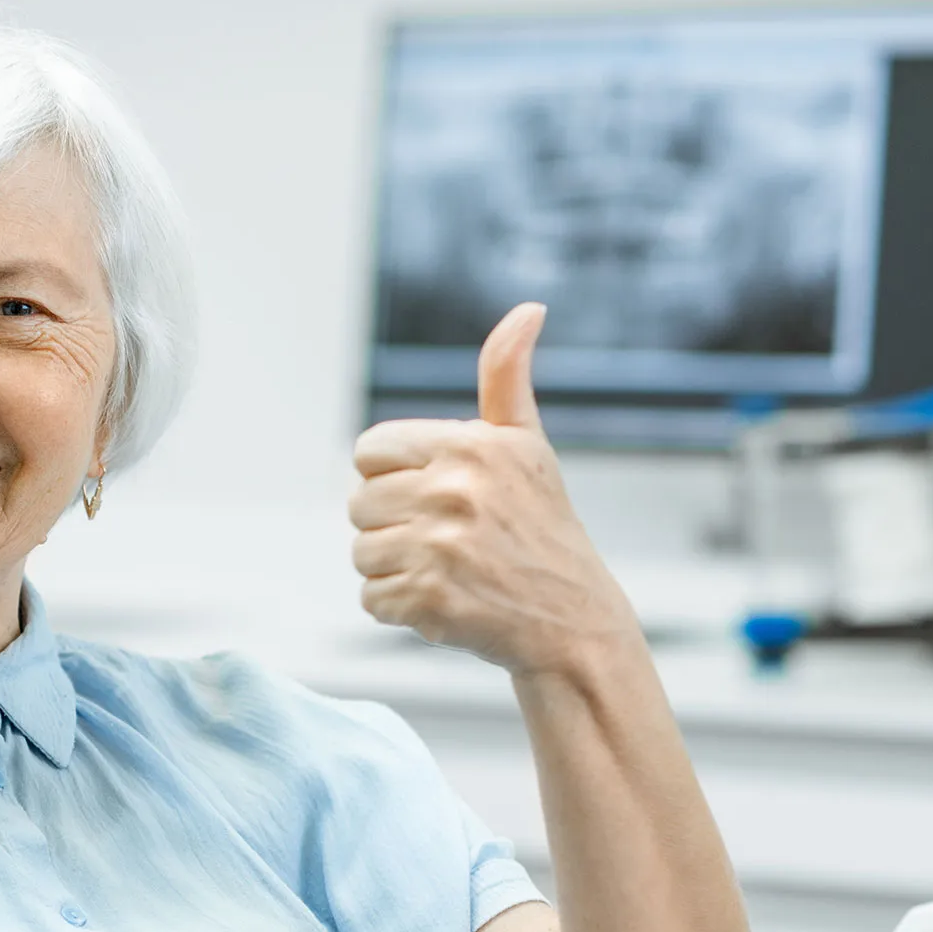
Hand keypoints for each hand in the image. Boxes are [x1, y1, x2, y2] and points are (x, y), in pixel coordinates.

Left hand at [348, 302, 640, 676]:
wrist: (574, 622)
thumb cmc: (543, 529)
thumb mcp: (527, 446)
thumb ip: (507, 378)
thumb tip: (528, 309)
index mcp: (469, 445)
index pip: (367, 451)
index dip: (391, 477)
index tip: (435, 496)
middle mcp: (454, 490)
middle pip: (358, 504)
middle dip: (393, 526)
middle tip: (448, 541)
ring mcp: (440, 547)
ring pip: (361, 553)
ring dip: (394, 569)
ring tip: (449, 571)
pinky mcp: (429, 599)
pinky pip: (371, 599)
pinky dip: (400, 608)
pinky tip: (446, 602)